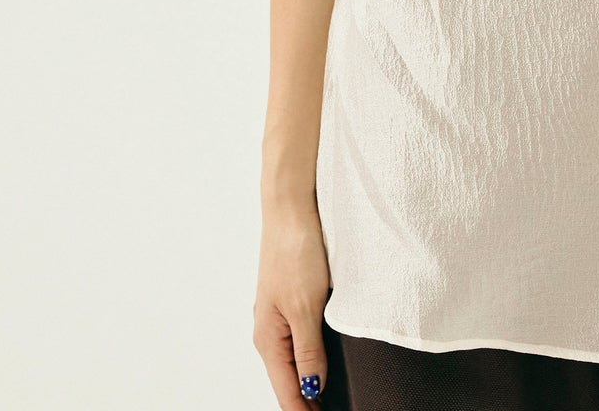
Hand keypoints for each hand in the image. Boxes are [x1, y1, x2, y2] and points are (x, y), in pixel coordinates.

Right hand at [253, 200, 334, 405]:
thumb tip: (311, 390)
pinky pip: (300, 340)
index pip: (287, 392)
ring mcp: (279, 315)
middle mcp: (270, 331)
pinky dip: (311, 358)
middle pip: (289, 381)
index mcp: (268, 339)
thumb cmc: (295, 251)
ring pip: (295, 361)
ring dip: (310, 381)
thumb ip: (308, 352)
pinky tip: (326, 362)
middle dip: (307, 401)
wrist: (291, 207)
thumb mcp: (305, 307)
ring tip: (330, 398)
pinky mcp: (291, 299)